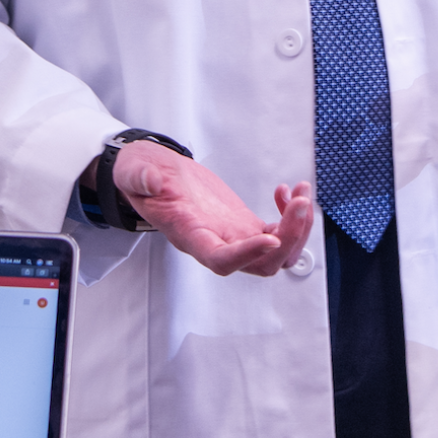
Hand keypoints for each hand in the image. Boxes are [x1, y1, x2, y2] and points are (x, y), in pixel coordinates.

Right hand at [112, 139, 315, 275]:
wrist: (155, 176)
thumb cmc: (145, 178)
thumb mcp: (134, 172)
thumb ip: (139, 178)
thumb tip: (151, 182)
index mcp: (189, 235)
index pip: (220, 260)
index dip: (247, 254)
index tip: (270, 239)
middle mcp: (215, 243)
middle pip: (262, 265)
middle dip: (289, 239)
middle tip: (301, 202)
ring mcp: (234, 237)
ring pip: (277, 254)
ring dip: (298, 229)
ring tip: (302, 193)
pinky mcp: (245, 225)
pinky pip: (278, 233)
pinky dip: (291, 215)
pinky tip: (286, 191)